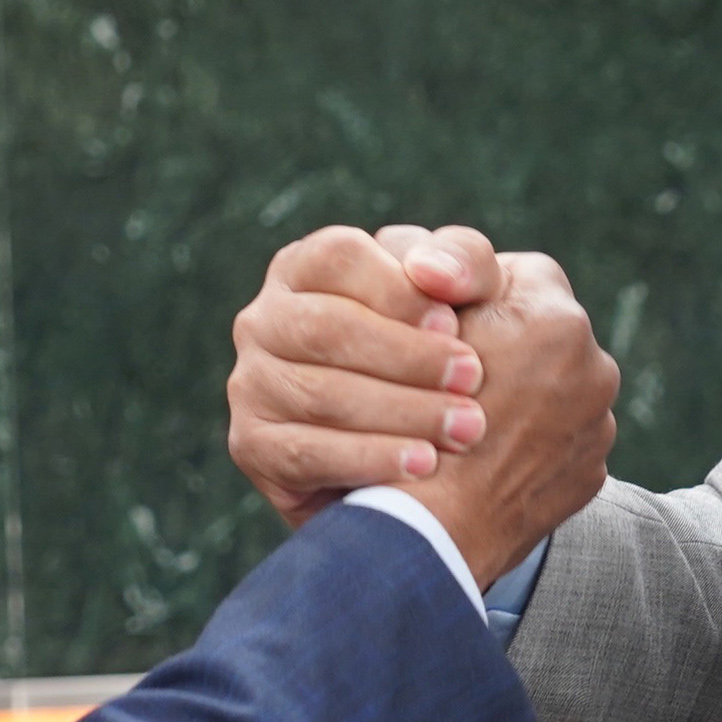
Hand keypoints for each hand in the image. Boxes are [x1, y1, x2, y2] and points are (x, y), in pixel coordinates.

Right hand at [227, 224, 502, 524]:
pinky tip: (422, 464)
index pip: (338, 257)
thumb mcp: (464, 294)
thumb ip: (462, 260)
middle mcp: (265, 319)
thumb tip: (432, 270)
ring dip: (400, 411)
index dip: (398, 290)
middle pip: (326, 327)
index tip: (454, 323)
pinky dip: (369, 458)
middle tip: (471, 379)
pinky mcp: (253, 445)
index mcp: (306, 266)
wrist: (411, 457)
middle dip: (406, 356)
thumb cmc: (440, 351)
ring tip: (463, 428)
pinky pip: (305, 453)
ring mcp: (251, 383)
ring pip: (318, 393)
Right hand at [402, 250, 618, 585]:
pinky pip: (560, 440)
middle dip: (506, 344)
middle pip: (543, 330)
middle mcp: (594, 368)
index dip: (474, 292)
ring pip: (554, 387)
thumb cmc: (408, 423)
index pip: (521, 271)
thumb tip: (441, 265)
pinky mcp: (589, 475)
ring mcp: (598, 427)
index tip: (445, 320)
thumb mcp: (415, 325)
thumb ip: (444, 279)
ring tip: (466, 419)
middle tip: (453, 371)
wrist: (427, 536)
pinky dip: (529, 443)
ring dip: (522, 394)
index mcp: (555, 319)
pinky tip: (485, 456)